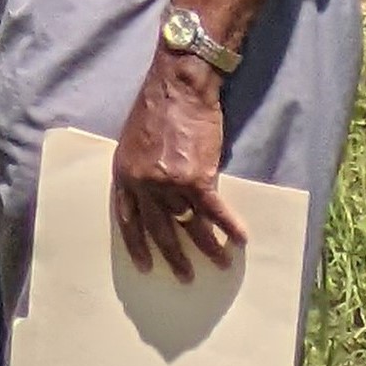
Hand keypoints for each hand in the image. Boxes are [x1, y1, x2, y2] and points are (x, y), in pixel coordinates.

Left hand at [113, 53, 246, 280]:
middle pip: (159, 229)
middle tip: (184, 277)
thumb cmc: (155, 108)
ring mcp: (170, 183)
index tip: (144, 266)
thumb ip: (140, 170)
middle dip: (172, 256)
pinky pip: (216, 212)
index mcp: (124, 173)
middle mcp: (144, 183)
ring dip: (208, 248)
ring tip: (220, 265)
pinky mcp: (197, 178)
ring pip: (191, 225)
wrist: (178, 87)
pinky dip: (230, 228)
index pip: (127, 218)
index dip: (136, 244)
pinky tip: (240, 241)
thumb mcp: (133, 141)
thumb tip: (155, 197)